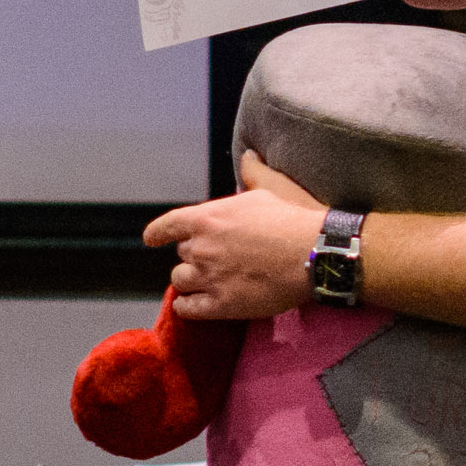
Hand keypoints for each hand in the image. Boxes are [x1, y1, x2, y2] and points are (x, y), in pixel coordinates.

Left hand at [141, 149, 332, 323]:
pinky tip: (189, 305)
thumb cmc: (294, 219)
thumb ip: (251, 174)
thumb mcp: (270, 188)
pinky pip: (188, 309)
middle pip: (182, 253)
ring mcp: (210, 278)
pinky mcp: (222, 305)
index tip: (151, 239)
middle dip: (194, 253)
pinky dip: (185, 306)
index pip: (168, 225)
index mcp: (207, 218)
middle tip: (212, 255)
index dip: (157, 233)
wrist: (314, 254)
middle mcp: (202, 248)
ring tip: (203, 279)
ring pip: (180, 280)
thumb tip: (248, 156)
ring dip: (188, 279)